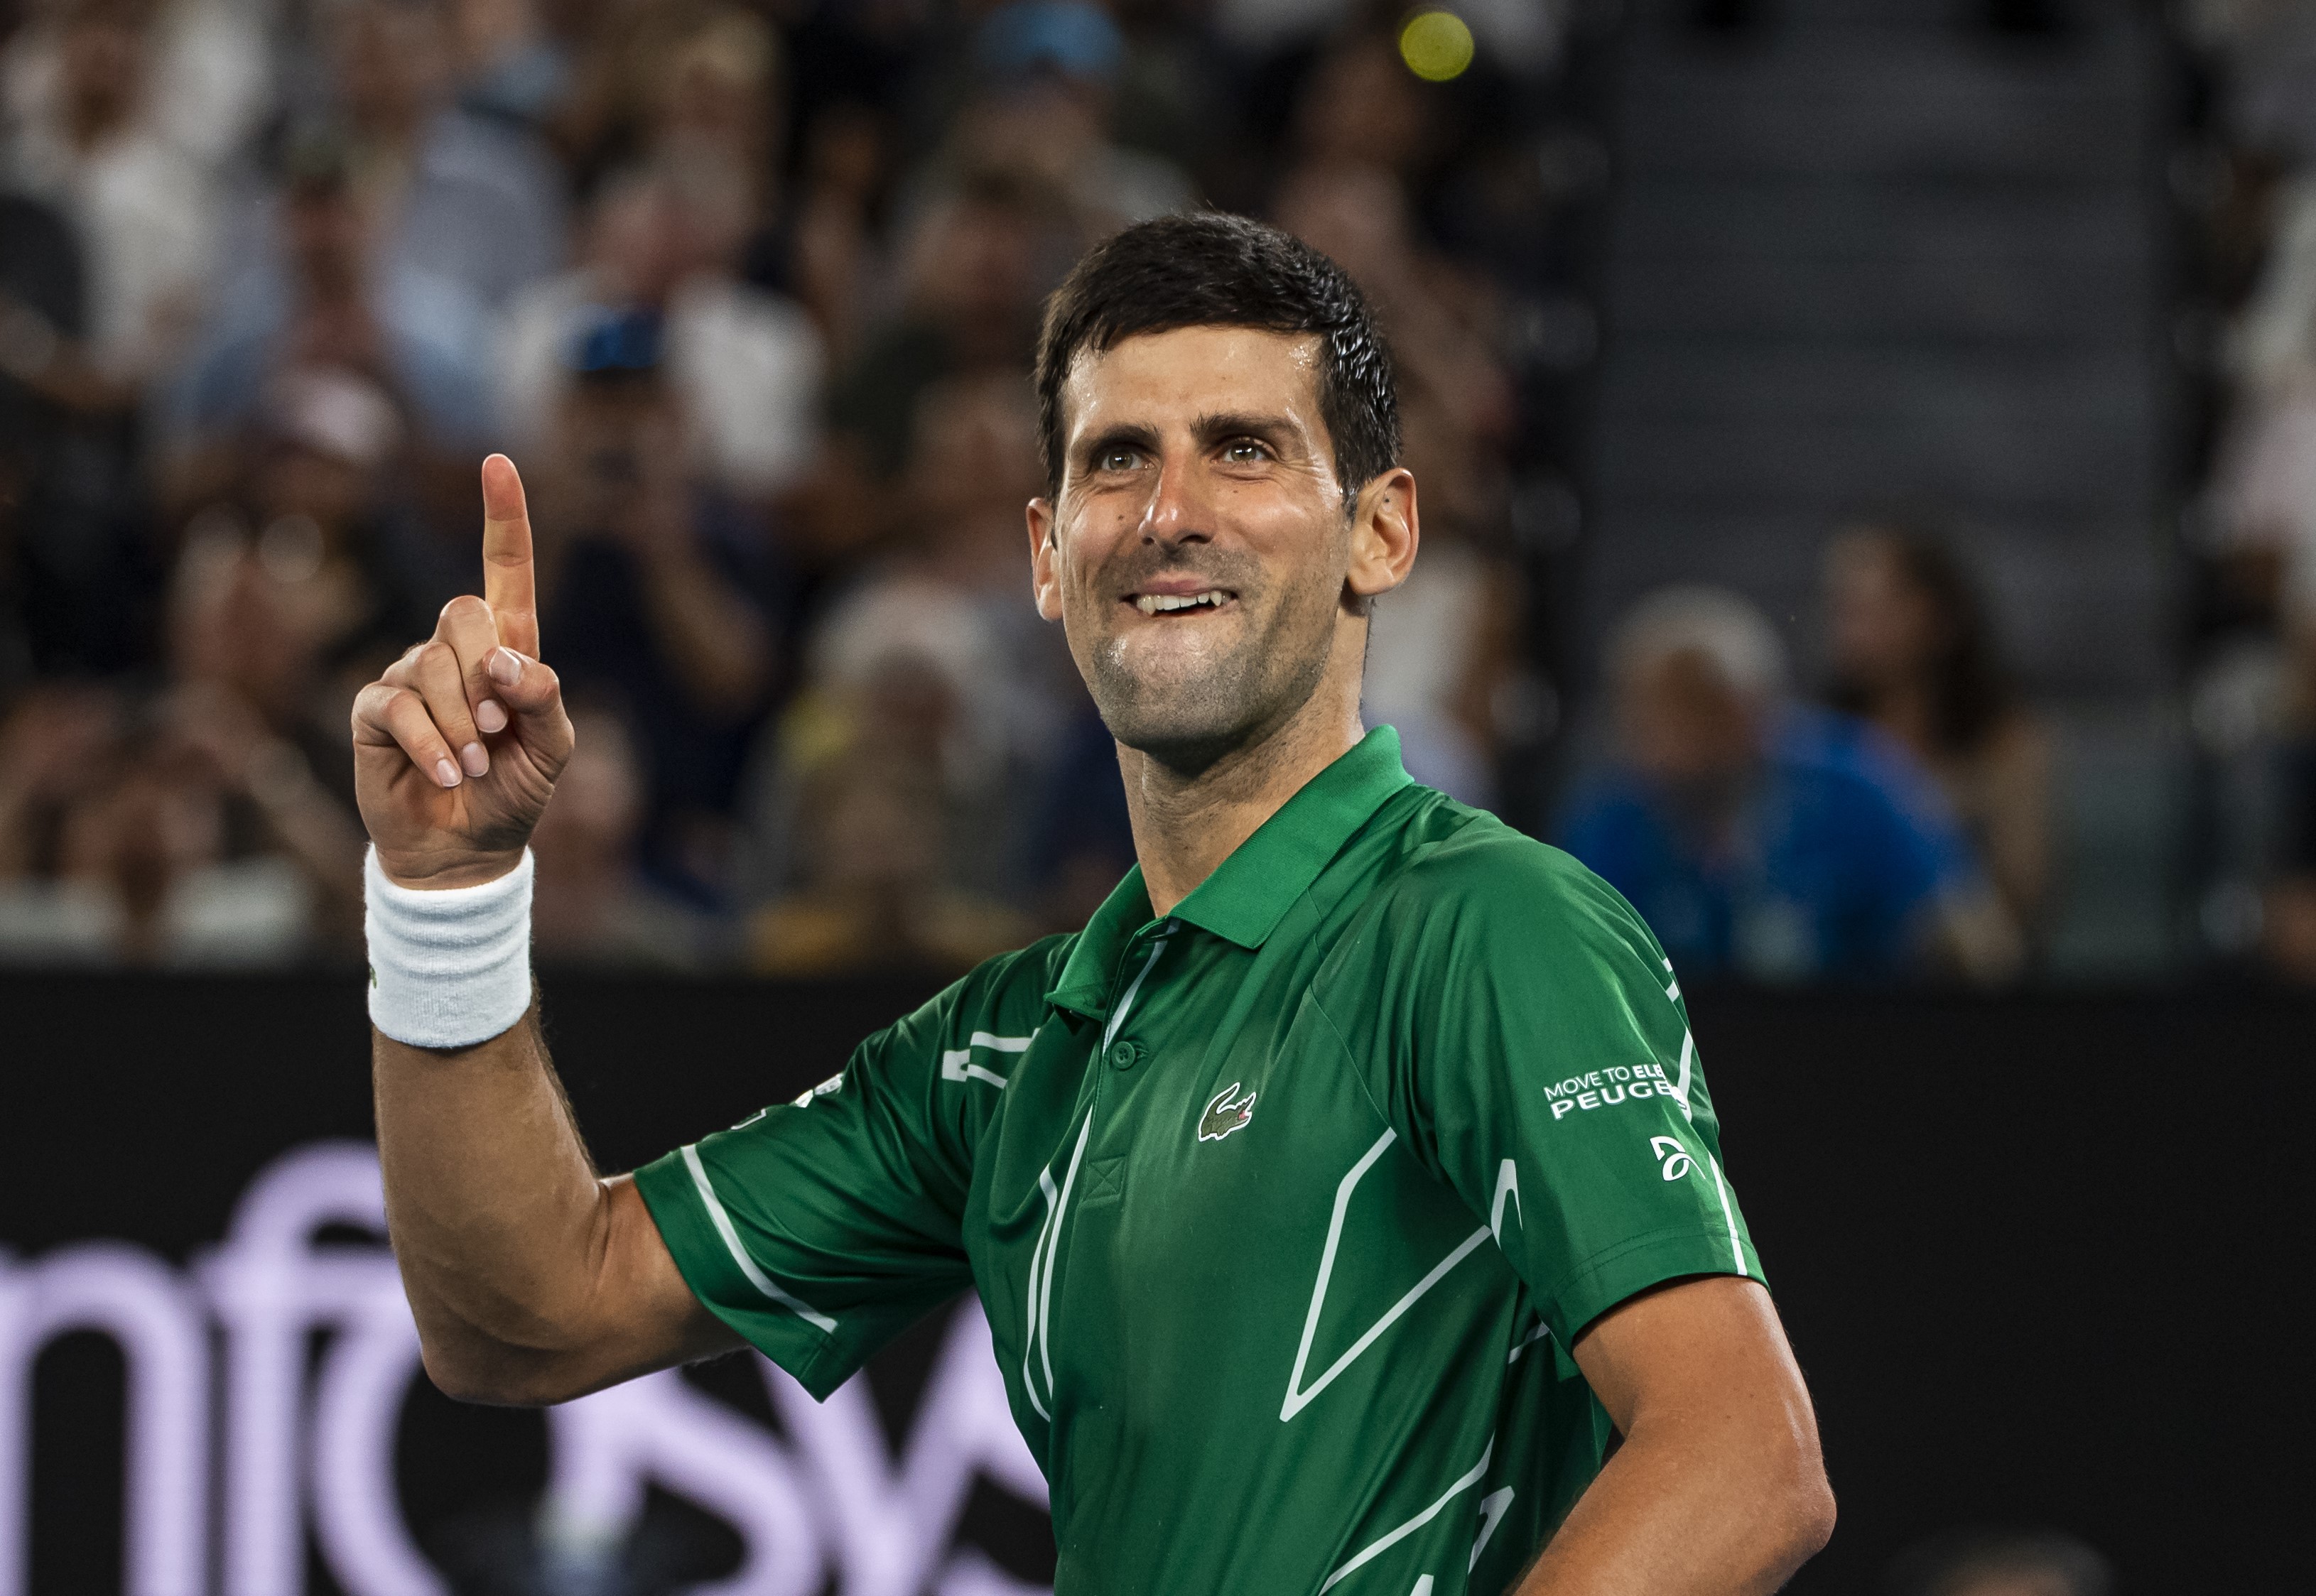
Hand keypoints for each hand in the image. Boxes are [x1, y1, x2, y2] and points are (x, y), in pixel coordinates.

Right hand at [352, 455, 573, 887]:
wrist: (468, 848)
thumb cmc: (514, 792)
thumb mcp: (553, 749)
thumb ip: (544, 699)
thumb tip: (505, 660)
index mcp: (507, 650)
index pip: (505, 570)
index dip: (503, 517)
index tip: (498, 461)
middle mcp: (455, 652)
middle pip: (462, 612)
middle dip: (484, 676)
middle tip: (496, 731)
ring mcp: (410, 676)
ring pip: (430, 665)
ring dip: (461, 726)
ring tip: (474, 766)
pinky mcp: (375, 711)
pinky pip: (396, 704)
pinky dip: (430, 744)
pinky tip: (447, 775)